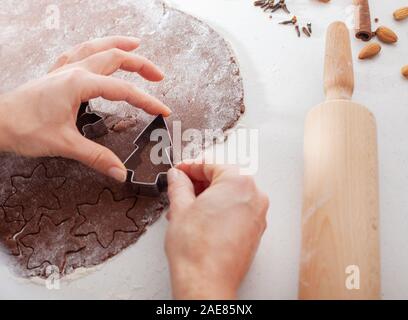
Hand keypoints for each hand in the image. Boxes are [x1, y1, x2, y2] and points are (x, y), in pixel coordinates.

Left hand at [0, 36, 170, 181]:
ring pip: (97, 48)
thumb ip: (95, 157)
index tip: (162, 110)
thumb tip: (119, 171)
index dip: (146, 101)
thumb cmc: (23, 128)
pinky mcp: (56, 75)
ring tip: (135, 44)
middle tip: (159, 75)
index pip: (123, 90)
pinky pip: (78, 53)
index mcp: (79, 84)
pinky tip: (96, 49)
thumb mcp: (64, 144)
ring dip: (118, 45)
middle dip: (140, 64)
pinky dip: (93, 48)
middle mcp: (74, 71)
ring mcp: (64, 70)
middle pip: (114, 58)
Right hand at [165, 163, 268, 299]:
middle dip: (199, 183)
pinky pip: (236, 211)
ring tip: (186, 208)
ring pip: (229, 196)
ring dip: (207, 198)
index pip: (211, 164)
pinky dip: (219, 210)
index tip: (179, 171)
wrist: (206, 282)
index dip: (190, 166)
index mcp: (239, 183)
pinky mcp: (255, 231)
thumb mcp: (180, 208)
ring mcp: (257, 215)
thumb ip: (179, 185)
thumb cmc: (197, 250)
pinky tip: (200, 219)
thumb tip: (178, 176)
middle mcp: (254, 196)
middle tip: (180, 188)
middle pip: (223, 178)